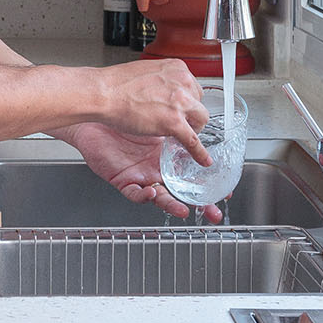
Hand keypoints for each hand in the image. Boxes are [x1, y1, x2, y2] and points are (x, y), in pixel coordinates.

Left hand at [63, 121, 224, 223]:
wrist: (97, 110)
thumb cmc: (124, 110)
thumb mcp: (157, 114)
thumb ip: (177, 119)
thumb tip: (198, 116)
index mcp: (168, 154)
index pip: (193, 170)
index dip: (208, 181)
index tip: (225, 189)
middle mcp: (158, 167)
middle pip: (182, 189)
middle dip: (199, 204)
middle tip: (213, 212)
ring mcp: (142, 175)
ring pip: (161, 197)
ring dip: (172, 204)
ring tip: (184, 210)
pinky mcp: (123, 179)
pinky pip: (133, 192)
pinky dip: (143, 195)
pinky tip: (150, 193)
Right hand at [88, 56, 210, 162]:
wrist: (103, 93)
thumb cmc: (116, 84)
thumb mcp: (147, 73)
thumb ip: (161, 81)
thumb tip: (164, 90)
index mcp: (177, 68)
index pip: (193, 87)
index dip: (187, 100)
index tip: (183, 107)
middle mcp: (183, 82)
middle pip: (199, 102)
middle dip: (190, 113)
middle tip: (180, 121)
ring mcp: (181, 102)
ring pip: (201, 120)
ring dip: (192, 128)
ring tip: (179, 134)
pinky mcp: (174, 122)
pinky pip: (193, 141)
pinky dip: (199, 153)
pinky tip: (202, 159)